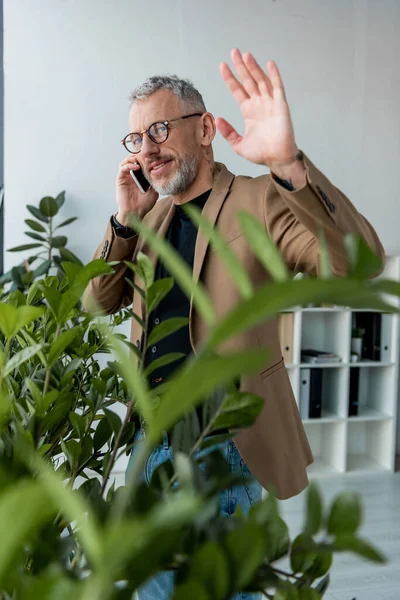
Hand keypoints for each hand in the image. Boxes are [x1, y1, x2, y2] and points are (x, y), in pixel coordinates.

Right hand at [116, 157, 157, 223]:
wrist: (135, 213)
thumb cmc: (144, 205)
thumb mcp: (154, 192)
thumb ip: (155, 182)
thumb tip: (159, 172)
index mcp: (140, 178)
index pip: (142, 164)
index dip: (146, 159)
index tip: (153, 156)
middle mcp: (133, 176)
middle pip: (133, 160)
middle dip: (139, 156)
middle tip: (146, 154)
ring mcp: (126, 177)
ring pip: (126, 162)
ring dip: (132, 158)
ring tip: (140, 159)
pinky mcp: (120, 179)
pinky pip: (122, 168)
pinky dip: (128, 165)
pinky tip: (136, 166)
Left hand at [217, 49, 298, 170]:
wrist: (277, 159)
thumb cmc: (261, 153)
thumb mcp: (239, 144)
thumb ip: (228, 132)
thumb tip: (217, 119)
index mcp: (249, 111)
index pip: (237, 90)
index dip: (230, 78)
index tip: (222, 66)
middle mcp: (259, 104)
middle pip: (248, 81)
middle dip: (241, 67)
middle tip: (234, 52)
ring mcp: (270, 103)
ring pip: (261, 81)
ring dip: (254, 68)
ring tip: (246, 55)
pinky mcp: (280, 106)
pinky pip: (277, 87)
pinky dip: (274, 75)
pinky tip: (269, 63)